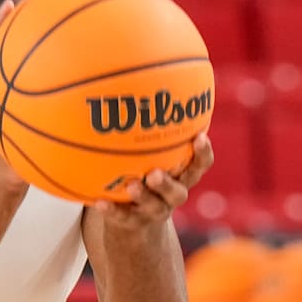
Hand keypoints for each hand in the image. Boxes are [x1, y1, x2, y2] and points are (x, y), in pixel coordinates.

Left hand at [94, 133, 213, 229]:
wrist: (136, 218)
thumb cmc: (144, 170)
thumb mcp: (151, 152)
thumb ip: (147, 127)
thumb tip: (136, 79)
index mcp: (182, 174)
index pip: (200, 164)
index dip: (202, 152)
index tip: (199, 136)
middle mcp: (173, 193)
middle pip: (179, 190)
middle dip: (168, 182)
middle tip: (156, 172)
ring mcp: (154, 210)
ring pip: (155, 206)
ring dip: (144, 196)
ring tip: (131, 185)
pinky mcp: (133, 222)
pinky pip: (123, 217)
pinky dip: (112, 210)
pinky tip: (98, 201)